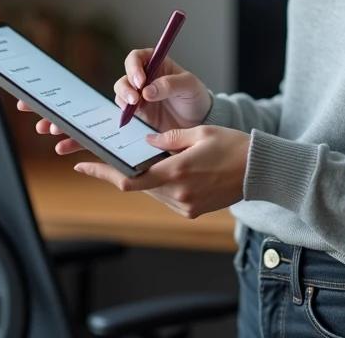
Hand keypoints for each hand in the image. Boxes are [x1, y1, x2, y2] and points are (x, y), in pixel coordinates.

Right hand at [17, 48, 211, 155]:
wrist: (199, 125)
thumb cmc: (195, 99)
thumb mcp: (189, 87)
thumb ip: (171, 84)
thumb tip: (149, 89)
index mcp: (151, 65)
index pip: (135, 60)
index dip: (133, 70)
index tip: (141, 84)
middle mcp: (136, 83)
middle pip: (112, 84)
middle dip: (95, 94)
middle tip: (99, 103)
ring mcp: (129, 105)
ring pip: (100, 108)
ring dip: (75, 118)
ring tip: (51, 127)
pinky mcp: (126, 125)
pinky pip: (100, 129)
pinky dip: (81, 137)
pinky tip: (63, 146)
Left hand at [73, 125, 249, 218]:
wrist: (260, 171)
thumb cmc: (233, 146)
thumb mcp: (200, 133)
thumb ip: (169, 138)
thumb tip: (145, 142)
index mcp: (177, 173)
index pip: (130, 179)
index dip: (103, 173)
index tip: (83, 165)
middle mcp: (178, 195)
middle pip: (138, 186)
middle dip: (122, 172)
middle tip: (105, 158)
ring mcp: (186, 207)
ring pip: (151, 192)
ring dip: (142, 178)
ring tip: (139, 161)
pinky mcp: (192, 212)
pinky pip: (166, 198)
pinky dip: (159, 185)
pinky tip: (162, 170)